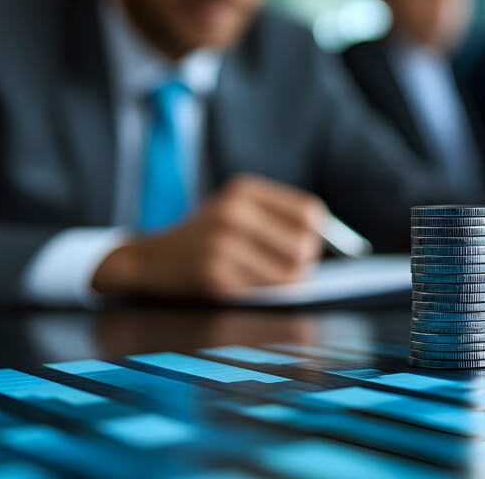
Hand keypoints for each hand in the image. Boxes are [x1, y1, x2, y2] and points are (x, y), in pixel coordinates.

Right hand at [92, 174, 326, 298]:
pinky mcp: (214, 276)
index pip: (310, 213)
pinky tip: (238, 286)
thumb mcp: (238, 212)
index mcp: (243, 189)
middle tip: (284, 269)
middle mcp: (232, 211)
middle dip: (303, 265)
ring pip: (290, 275)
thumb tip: (336, 241)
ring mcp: (221, 244)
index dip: (316, 236)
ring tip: (262, 280)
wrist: (148, 260)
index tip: (303, 246)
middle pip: (304, 246)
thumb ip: (282, 221)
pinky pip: (264, 293)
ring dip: (285, 285)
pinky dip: (261, 296)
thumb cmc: (207, 238)